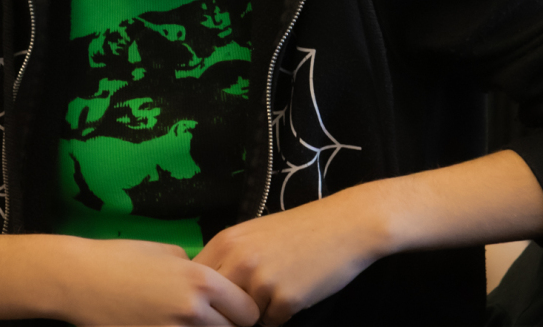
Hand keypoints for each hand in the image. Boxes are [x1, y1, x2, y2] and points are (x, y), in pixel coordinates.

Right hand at [52, 237, 259, 325]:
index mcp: (202, 282)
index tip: (235, 309)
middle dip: (228, 326)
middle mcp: (193, 312)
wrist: (80, 280)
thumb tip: (215, 283)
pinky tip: (170, 325)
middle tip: (214, 318)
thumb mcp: (169, 253)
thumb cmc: (123, 259)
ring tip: (189, 321)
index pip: (248, 311)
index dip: (244, 311)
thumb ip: (198, 269)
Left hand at [194, 192, 388, 324]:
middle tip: (250, 302)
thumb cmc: (302, 229)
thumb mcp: (255, 235)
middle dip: (229, 311)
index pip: (195, 283)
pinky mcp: (285, 299)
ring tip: (279, 288)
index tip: (221, 298)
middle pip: (216, 306)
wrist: (347, 225)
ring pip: (244, 318)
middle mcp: (238, 261)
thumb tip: (208, 292)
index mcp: (226, 241)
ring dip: (258, 312)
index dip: (206, 296)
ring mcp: (261, 281)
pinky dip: (283, 314)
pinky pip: (272, 322)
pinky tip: (298, 291)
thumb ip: (229, 259)